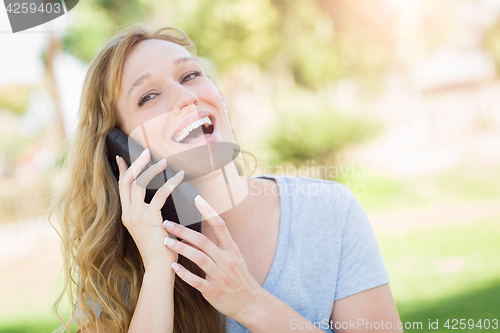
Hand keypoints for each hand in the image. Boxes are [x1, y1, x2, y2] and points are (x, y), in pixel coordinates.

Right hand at [116, 149, 183, 269]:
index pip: (122, 188)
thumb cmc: (160, 249)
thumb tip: (158, 201)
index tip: (121, 158)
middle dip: (135, 164)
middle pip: (127, 182)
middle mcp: (129, 214)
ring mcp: (137, 216)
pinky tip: (179, 176)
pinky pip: (159, 194)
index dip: (122, 171)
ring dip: (151, 170)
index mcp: (127, 215)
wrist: (159, 267)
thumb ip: (150, 214)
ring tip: (163, 160)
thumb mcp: (150, 229)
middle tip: (145, 151)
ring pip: (139, 184)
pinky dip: (170, 183)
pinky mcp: (149, 219)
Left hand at [162, 195, 262, 320]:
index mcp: (232, 250)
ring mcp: (220, 276)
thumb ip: (218, 247)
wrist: (251, 304)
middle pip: (202, 241)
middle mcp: (226, 261)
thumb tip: (197, 235)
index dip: (209, 211)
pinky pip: (196, 281)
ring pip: (198, 258)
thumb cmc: (240, 279)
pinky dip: (184, 273)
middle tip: (166, 223)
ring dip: (181, 249)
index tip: (197, 198)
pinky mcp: (213, 291)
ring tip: (166, 242)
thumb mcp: (235, 259)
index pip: (220, 226)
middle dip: (183, 231)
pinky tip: (173, 267)